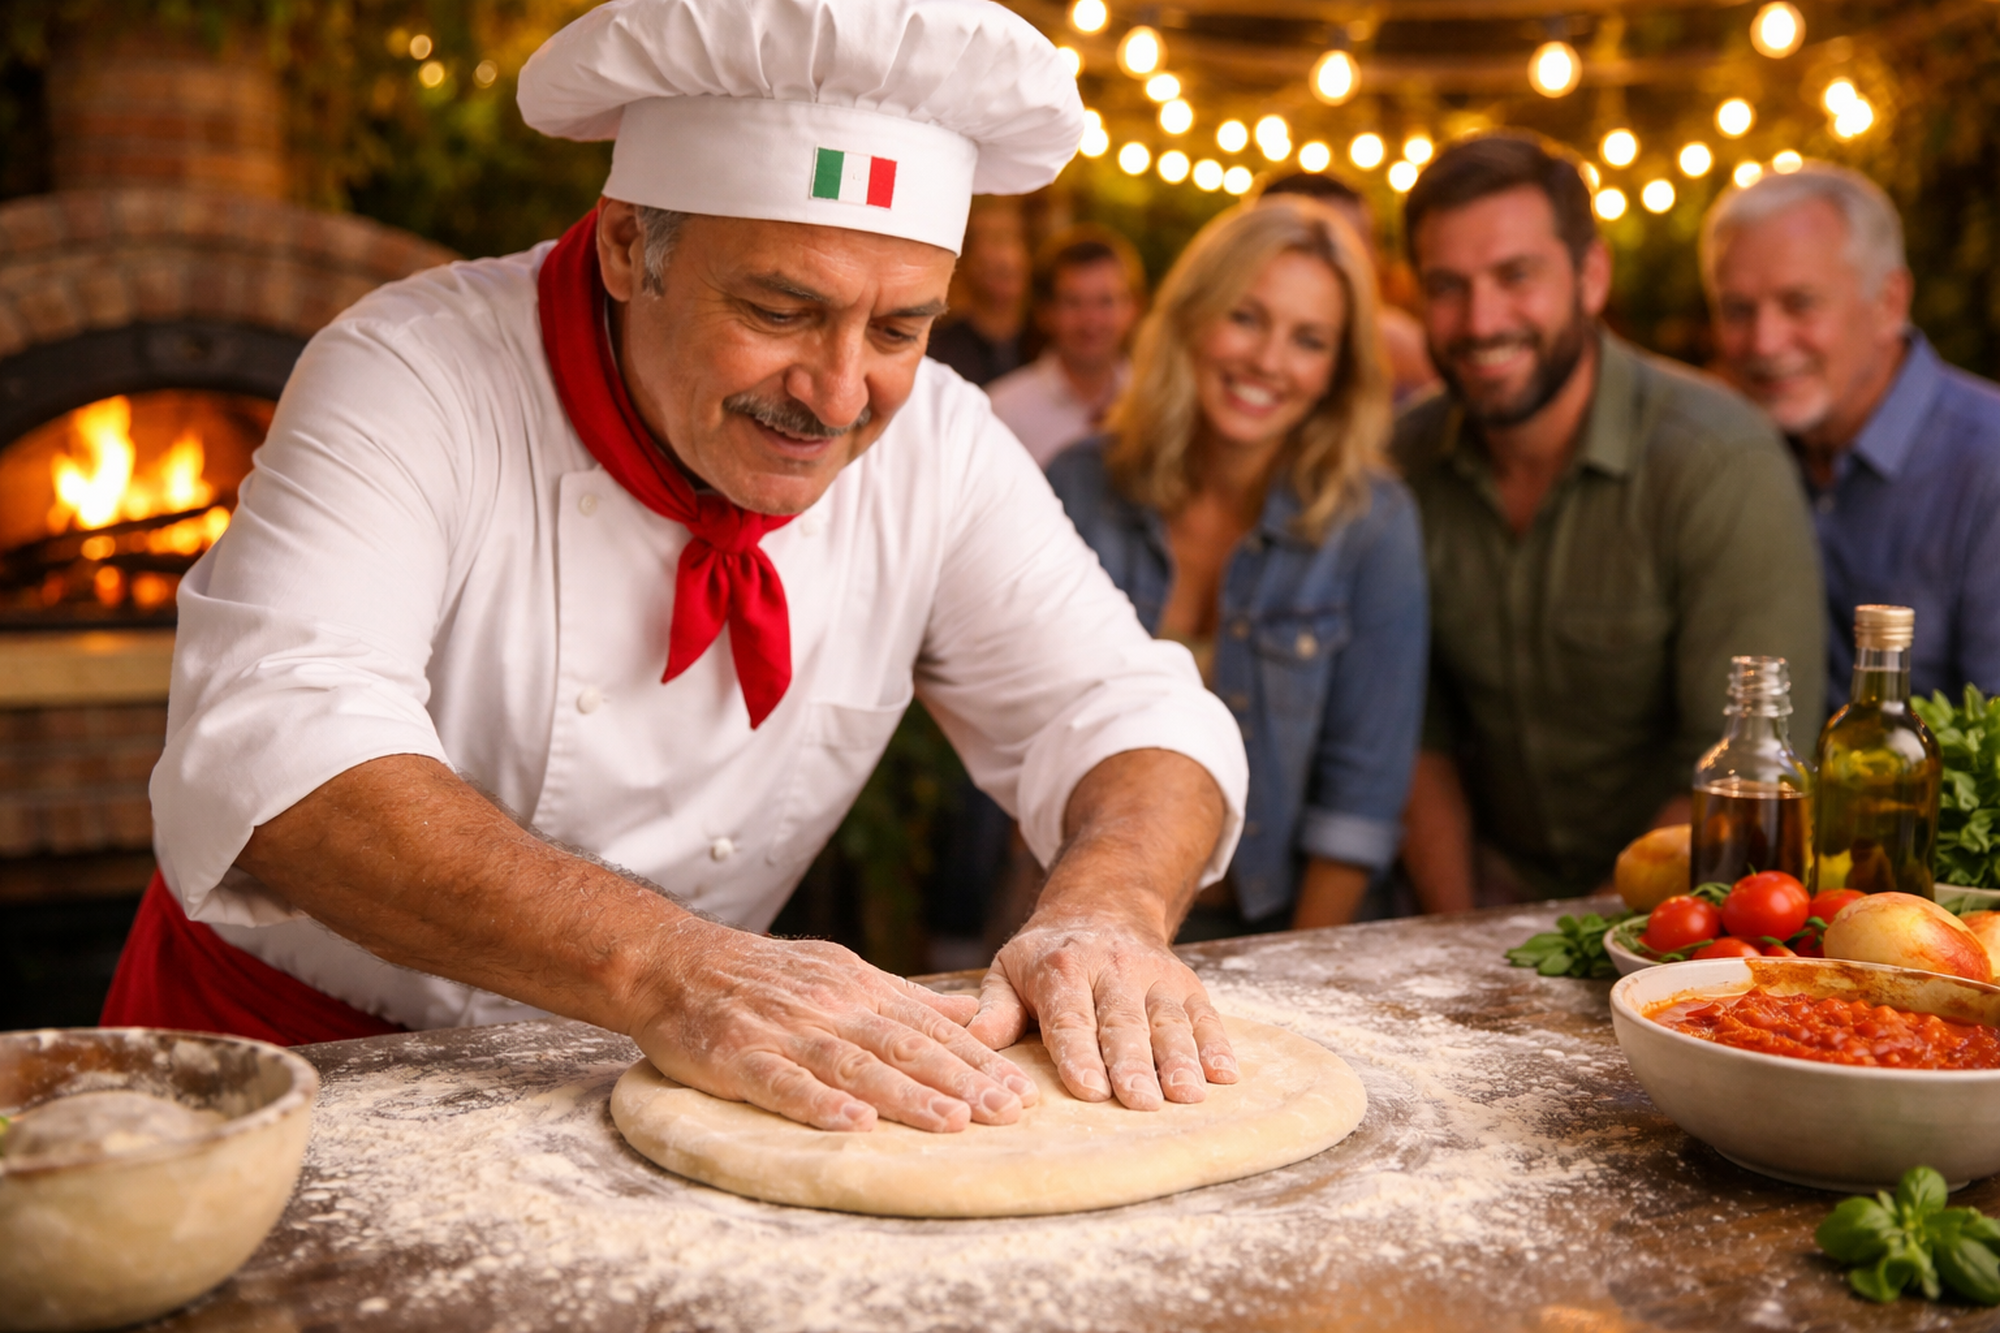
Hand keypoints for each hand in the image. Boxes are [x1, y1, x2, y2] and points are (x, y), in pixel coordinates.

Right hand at [632, 917, 1037, 1132]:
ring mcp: (785, 1031)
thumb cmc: (763, 974)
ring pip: (856, 1066)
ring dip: (907, 1096)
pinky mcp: (739, 1057)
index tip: (1020, 1090)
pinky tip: (855, 1127)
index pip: (929, 1027)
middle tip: (1008, 1112)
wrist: (675, 961)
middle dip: (961, 1081)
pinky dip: (821, 1105)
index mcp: (858, 987)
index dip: (978, 1060)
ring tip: (953, 1121)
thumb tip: (974, 1016)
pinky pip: (784, 1084)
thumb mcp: (840, 971)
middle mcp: (830, 1006)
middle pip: (905, 1046)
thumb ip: (903, 999)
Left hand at [968, 909, 1237, 1109]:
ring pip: (1168, 1020)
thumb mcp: (1009, 970)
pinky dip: (1218, 1045)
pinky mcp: (1186, 984)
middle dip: (1132, 1064)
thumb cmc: (1047, 955)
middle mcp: (1112, 968)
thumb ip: (994, 1009)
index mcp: (1062, 967)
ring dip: (1179, 1060)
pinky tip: (1225, 1075)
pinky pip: (1205, 1015)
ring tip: (1186, 1096)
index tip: (1088, 1089)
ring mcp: (1154, 975)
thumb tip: (975, 1040)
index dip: (1079, 1053)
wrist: (1102, 907)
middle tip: (1139, 1103)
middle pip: (1123, 1023)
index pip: (1070, 1017)